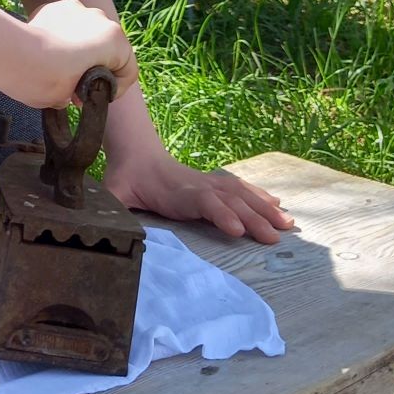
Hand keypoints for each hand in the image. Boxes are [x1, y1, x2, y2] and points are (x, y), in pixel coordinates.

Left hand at [20, 0, 138, 110]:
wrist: (16, 59)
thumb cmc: (50, 81)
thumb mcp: (72, 96)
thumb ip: (79, 91)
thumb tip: (68, 93)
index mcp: (114, 40)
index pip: (127, 69)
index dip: (113, 90)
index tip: (92, 99)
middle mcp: (100, 17)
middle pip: (106, 47)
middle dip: (94, 65)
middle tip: (73, 85)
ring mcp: (76, 8)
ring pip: (85, 32)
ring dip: (77, 46)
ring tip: (57, 65)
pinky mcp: (53, 6)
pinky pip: (64, 24)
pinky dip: (58, 35)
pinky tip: (44, 49)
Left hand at [102, 149, 296, 244]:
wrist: (136, 154)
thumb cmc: (126, 180)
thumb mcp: (113, 193)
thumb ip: (111, 205)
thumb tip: (104, 221)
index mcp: (177, 192)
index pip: (204, 202)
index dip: (221, 215)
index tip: (237, 231)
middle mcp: (198, 186)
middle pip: (231, 201)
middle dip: (255, 219)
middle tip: (275, 238)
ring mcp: (209, 183)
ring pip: (242, 195)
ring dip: (266, 209)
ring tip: (288, 225)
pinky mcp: (214, 184)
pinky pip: (242, 189)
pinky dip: (261, 197)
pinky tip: (278, 206)